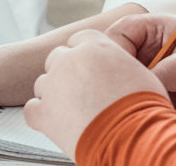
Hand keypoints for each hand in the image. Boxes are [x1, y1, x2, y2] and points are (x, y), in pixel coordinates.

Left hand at [25, 29, 167, 160]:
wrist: (132, 135)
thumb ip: (119, 64)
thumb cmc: (142, 107)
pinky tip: (59, 121)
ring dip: (56, 93)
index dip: (84, 54)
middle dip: (67, 72)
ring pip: (44, 83)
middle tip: (84, 90)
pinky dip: (43, 115)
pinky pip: (33, 108)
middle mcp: (68, 60)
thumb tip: (118, 72)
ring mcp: (52, 86)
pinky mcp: (42, 113)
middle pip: (58, 58)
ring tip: (75, 110)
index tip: (90, 67)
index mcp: (94, 45)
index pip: (79, 40)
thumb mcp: (139, 72)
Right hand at [105, 14, 175, 111]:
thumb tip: (144, 83)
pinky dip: (138, 103)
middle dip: (117, 75)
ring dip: (129, 91)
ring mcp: (147, 68)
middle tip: (133, 91)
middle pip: (114, 58)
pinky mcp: (152, 87)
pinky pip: (136, 96)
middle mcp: (145, 48)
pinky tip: (150, 108)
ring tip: (146, 101)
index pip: (119, 33)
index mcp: (153, 28)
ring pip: (123, 80)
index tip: (123, 72)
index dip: (115, 51)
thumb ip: (170, 69)